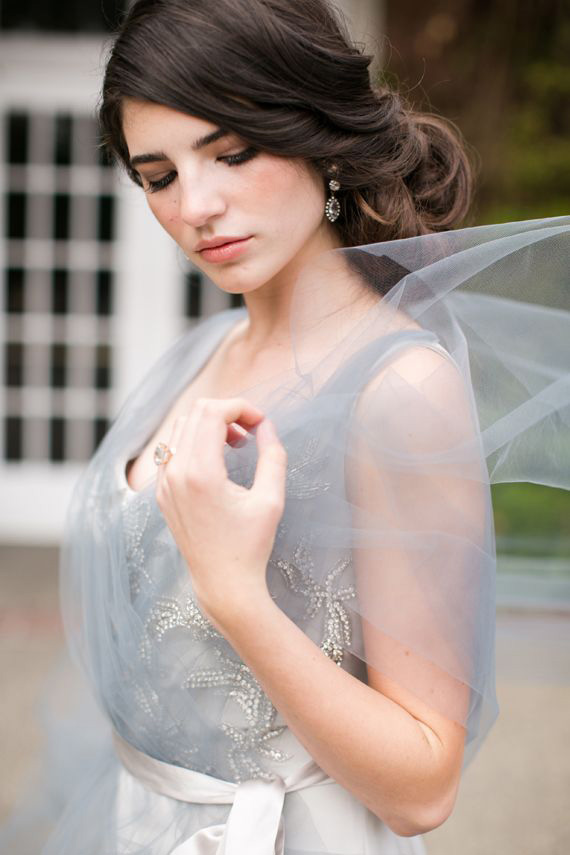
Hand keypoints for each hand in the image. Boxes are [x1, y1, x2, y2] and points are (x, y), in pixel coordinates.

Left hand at [155, 397, 286, 631]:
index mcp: (201, 474)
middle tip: (251, 431)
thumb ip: (273, 456)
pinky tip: (217, 460)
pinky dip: (194, 442)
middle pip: (195, 413)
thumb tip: (268, 426)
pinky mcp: (162, 493)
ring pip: (181, 428)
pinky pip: (173, 450)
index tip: (262, 423)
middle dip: (227, 412)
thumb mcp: (271, 500)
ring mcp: (164, 484)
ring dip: (209, 426)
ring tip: (236, 445)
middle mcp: (176, 474)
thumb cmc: (250, 546)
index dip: (242, 408)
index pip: (213, 413)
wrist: (223, 584)